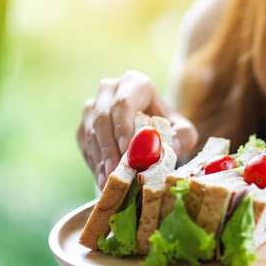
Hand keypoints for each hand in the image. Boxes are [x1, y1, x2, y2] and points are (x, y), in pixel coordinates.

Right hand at [77, 70, 197, 189]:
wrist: (149, 132)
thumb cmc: (167, 128)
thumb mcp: (182, 130)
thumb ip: (183, 136)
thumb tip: (169, 145)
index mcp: (135, 84)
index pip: (124, 102)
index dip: (123, 126)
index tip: (126, 150)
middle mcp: (109, 90)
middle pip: (103, 117)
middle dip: (109, 148)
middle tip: (116, 172)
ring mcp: (93, 106)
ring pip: (90, 132)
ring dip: (100, 159)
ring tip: (110, 181)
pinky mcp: (83, 125)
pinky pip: (84, 144)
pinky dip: (94, 163)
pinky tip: (103, 179)